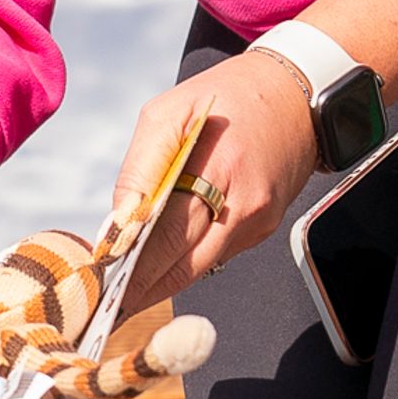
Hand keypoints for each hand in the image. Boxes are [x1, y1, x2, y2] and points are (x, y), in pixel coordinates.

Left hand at [114, 50, 319, 288]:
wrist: (295, 93)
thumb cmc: (228, 97)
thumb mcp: (167, 113)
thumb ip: (140, 170)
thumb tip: (119, 223)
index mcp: (219, 169)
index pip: (167, 237)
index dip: (133, 268)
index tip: (103, 286)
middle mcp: (245, 204)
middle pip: (184, 264)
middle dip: (143, 287)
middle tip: (108, 305)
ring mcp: (259, 221)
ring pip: (200, 266)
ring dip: (163, 278)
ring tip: (125, 288)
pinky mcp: (264, 227)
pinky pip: (217, 253)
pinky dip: (187, 258)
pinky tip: (162, 259)